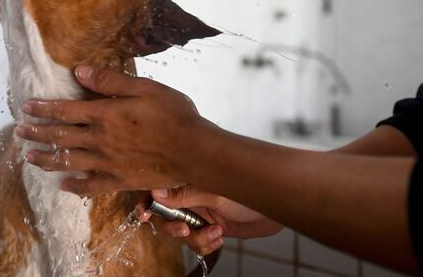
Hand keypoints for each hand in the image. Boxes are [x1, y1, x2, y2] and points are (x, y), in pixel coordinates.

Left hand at [14, 65, 213, 193]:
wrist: (194, 152)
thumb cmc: (173, 114)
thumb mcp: (144, 87)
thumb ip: (109, 81)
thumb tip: (79, 71)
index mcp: (104, 114)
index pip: (64, 110)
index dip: (43, 108)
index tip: (26, 107)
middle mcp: (99, 140)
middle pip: (60, 137)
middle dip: (37, 133)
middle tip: (18, 132)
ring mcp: (107, 163)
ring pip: (69, 162)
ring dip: (46, 159)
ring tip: (29, 157)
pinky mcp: (119, 181)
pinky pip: (90, 186)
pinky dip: (74, 187)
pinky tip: (63, 186)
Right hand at [139, 186, 281, 254]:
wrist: (279, 208)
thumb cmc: (252, 191)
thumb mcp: (216, 192)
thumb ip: (185, 194)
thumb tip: (155, 192)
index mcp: (188, 179)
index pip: (157, 188)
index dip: (146, 200)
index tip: (144, 214)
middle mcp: (190, 196)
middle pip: (164, 215)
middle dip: (171, 226)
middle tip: (184, 229)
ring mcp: (200, 213)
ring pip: (180, 232)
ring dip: (195, 238)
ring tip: (215, 232)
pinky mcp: (210, 228)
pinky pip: (196, 243)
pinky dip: (206, 244)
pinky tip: (220, 237)